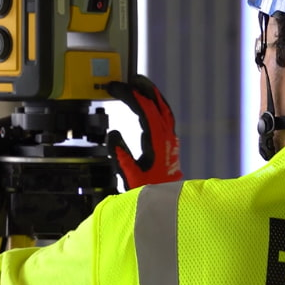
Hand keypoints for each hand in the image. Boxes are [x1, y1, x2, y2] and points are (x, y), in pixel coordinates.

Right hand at [105, 75, 182, 189]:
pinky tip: (150, 106)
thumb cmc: (150, 193)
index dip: (130, 95)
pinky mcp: (170, 145)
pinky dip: (157, 107)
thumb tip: (114, 134)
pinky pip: (166, 119)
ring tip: (140, 85)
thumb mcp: (129, 176)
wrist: (168, 207)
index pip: (145, 110)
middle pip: (158, 105)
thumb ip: (120, 155)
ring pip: (164, 110)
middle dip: (144, 89)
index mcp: (157, 143)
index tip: (115, 87)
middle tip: (130, 77)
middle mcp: (167, 138)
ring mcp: (170, 141)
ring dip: (153, 96)